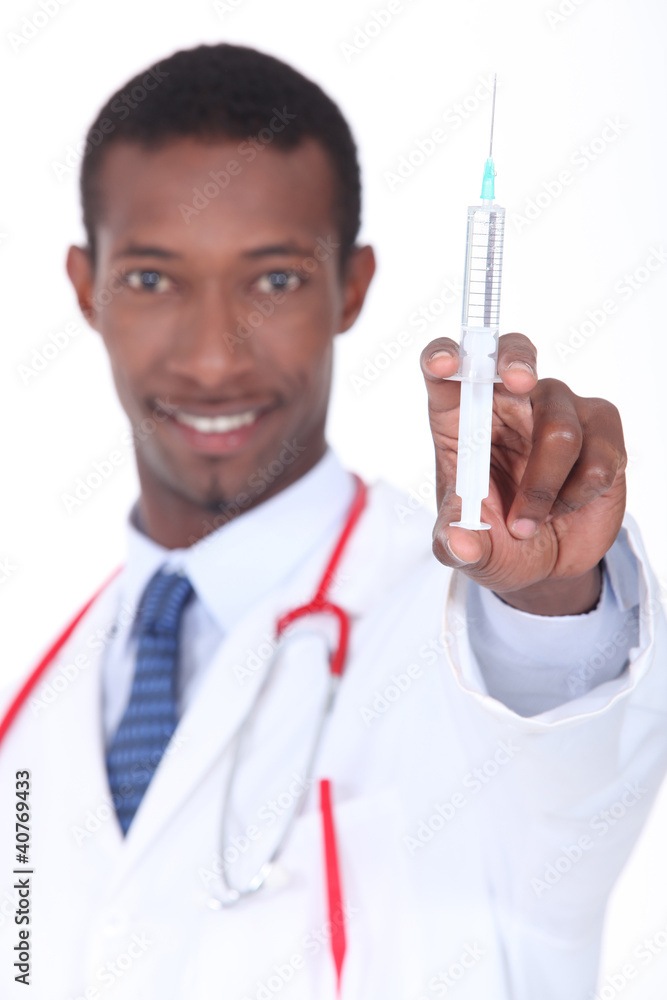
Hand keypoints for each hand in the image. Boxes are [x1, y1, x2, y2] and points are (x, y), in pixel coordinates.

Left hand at [420, 333, 626, 614]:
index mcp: (461, 418)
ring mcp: (557, 410)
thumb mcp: (467, 550)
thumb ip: (456, 544)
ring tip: (529, 522)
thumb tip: (460, 542)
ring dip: (543, 490)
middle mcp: (508, 403)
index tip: (443, 365)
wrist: (546, 564)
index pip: (448, 371)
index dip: (442, 356)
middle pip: (513, 353)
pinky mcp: (601, 429)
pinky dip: (578, 495)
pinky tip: (564, 506)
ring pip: (559, 430)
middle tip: (518, 382)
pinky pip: (599, 456)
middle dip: (516, 361)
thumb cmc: (496, 541)